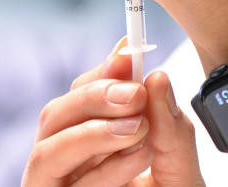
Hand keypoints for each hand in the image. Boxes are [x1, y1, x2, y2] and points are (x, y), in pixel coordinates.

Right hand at [22, 38, 203, 186]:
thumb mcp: (180, 164)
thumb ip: (171, 124)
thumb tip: (156, 76)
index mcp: (93, 143)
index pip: (80, 96)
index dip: (100, 71)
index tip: (129, 53)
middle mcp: (69, 166)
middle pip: (53, 117)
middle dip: (91, 97)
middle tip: (134, 93)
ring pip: (46, 152)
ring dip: (93, 133)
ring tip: (139, 131)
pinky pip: (60, 186)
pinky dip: (101, 170)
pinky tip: (136, 161)